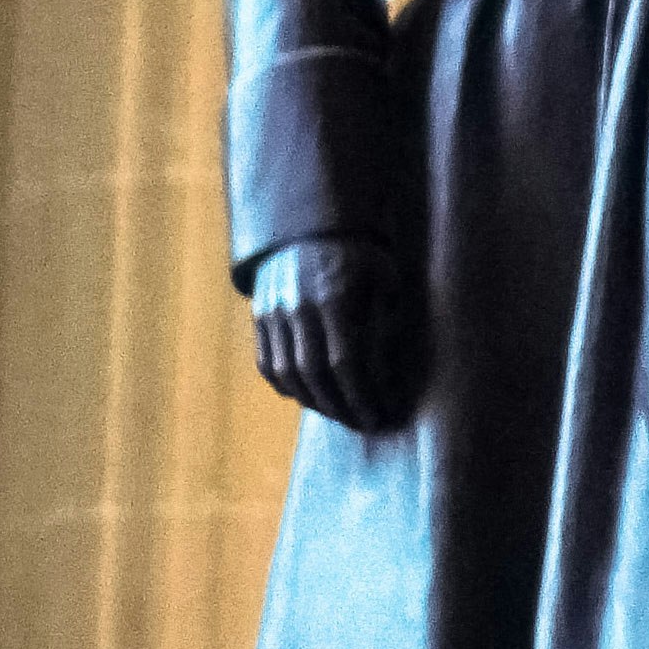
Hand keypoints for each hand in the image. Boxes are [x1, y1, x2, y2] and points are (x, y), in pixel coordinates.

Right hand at [249, 236, 428, 431]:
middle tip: (361, 422)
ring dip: (313, 401)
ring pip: (287, 373)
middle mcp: (299, 306)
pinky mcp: (260, 316)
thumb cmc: (359, 256)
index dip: (362, 394)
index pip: (346, 361)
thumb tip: (389, 369)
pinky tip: (308, 397)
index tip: (379, 414)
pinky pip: (267, 363)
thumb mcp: (381, 278)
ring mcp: (274, 311)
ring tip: (338, 413)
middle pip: (315, 373)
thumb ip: (384, 319)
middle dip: (340, 405)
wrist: (310, 227)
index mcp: (335, 296)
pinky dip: (286, 386)